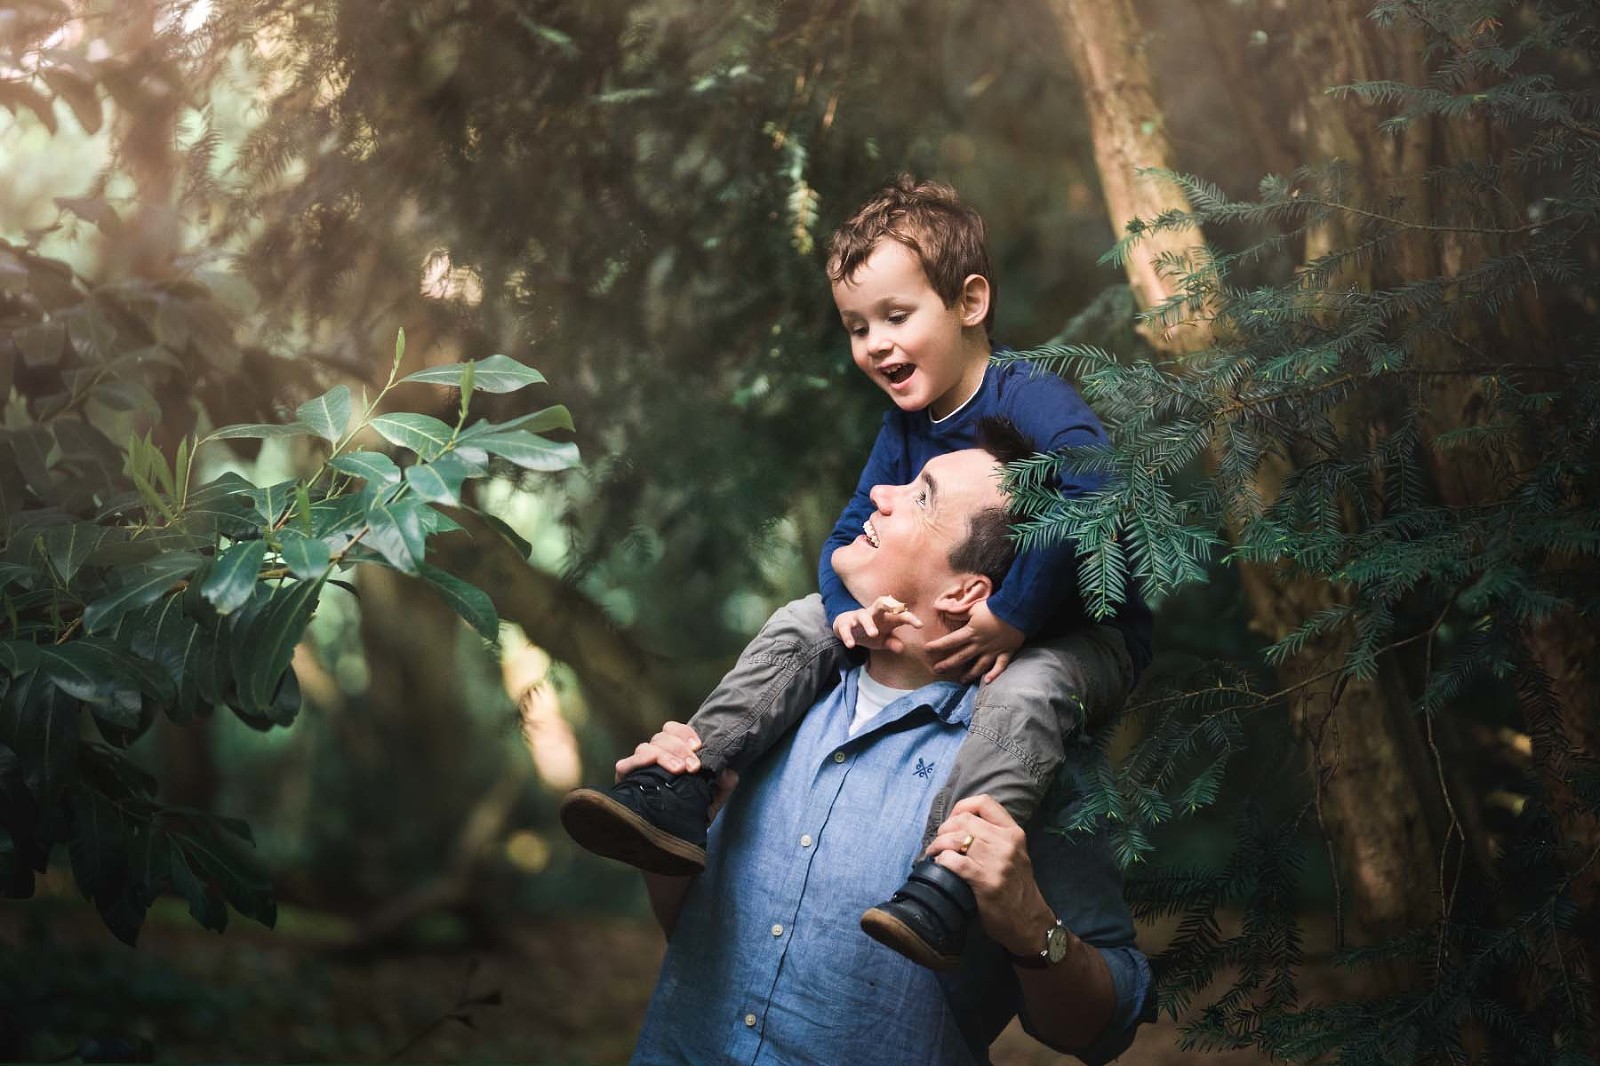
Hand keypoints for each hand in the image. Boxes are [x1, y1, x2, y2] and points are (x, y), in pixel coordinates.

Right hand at [615, 721, 738, 819]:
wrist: (670, 841)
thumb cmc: (689, 815)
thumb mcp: (711, 801)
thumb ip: (723, 786)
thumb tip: (729, 773)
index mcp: (673, 754)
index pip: (674, 730)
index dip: (685, 733)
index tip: (698, 746)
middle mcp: (655, 757)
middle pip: (661, 737)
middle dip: (680, 748)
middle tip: (693, 767)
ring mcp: (638, 768)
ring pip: (646, 747)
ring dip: (664, 755)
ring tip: (678, 770)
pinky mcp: (625, 780)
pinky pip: (625, 764)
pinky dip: (638, 761)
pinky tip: (651, 765)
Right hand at [832, 595, 923, 653]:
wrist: (845, 627)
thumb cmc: (870, 631)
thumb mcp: (882, 640)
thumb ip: (892, 643)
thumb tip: (901, 648)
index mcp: (886, 618)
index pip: (900, 615)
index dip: (910, 618)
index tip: (920, 625)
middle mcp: (873, 614)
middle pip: (881, 603)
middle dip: (888, 604)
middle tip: (896, 609)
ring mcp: (858, 617)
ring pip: (864, 616)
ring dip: (869, 624)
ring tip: (873, 633)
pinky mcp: (845, 623)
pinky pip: (846, 628)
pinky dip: (848, 635)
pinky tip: (850, 645)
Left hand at [923, 600, 1023, 681]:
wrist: (1016, 610)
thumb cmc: (994, 607)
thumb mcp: (974, 607)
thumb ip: (959, 612)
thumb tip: (946, 612)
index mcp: (971, 633)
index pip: (950, 641)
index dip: (938, 646)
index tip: (927, 650)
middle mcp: (980, 644)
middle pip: (961, 657)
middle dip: (948, 664)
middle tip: (937, 670)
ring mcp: (993, 650)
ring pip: (979, 665)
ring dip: (969, 674)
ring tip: (961, 680)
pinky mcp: (1006, 652)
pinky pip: (1000, 666)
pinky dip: (994, 674)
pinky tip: (987, 681)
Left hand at [925, 794, 1055, 957]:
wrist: (1029, 922)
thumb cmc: (1016, 889)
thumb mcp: (1014, 855)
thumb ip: (995, 837)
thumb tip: (959, 826)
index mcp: (1014, 833)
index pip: (984, 802)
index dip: (961, 807)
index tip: (952, 821)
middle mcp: (1007, 842)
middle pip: (964, 819)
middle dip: (944, 829)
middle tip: (938, 843)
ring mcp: (997, 861)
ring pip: (955, 838)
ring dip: (938, 845)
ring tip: (934, 854)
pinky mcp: (985, 881)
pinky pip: (953, 861)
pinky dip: (941, 861)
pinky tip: (940, 867)